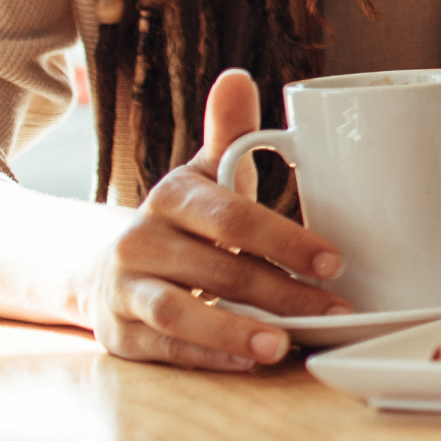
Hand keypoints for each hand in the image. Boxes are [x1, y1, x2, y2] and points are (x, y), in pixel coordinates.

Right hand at [79, 69, 349, 370]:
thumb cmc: (183, 220)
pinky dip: (207, 357)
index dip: (284, 240)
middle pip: (215, 268)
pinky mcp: (119, 333)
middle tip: (333, 309)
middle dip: (280, 292)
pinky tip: (249, 363)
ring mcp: (126, 288)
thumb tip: (239, 78)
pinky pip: (164, 347)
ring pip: (179, 312)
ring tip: (285, 346)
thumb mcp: (204, 175)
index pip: (230, 217)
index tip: (334, 262)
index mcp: (171, 197)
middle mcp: (140, 240)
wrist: (107, 264)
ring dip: (236, 332)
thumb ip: (229, 135)